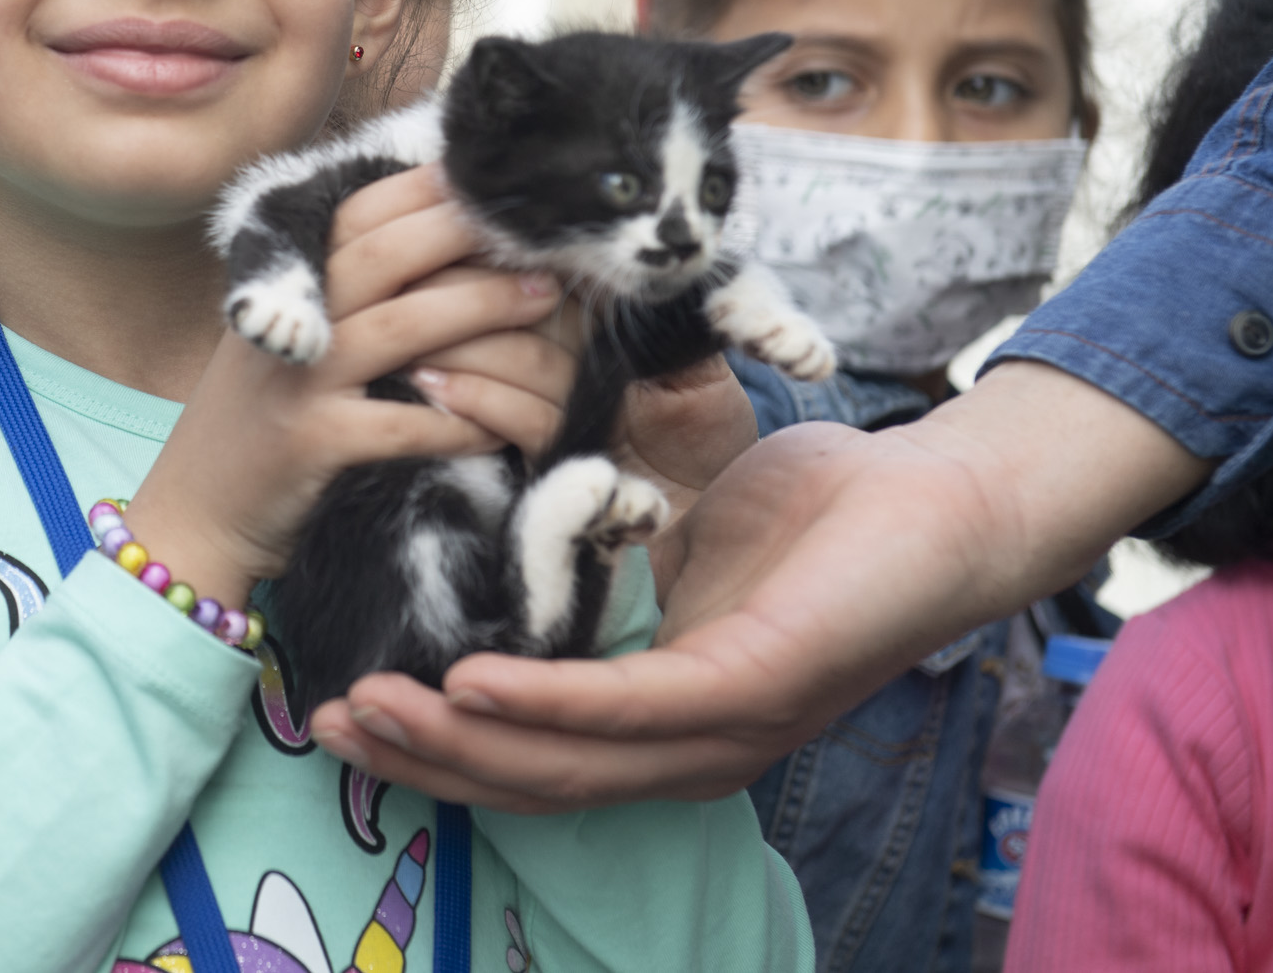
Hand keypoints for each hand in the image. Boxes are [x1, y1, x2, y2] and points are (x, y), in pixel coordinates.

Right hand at [125, 164, 571, 610]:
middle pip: (386, 252)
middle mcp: (291, 320)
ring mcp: (298, 380)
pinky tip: (504, 422)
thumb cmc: (258, 422)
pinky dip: (460, 421)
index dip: (430, 189)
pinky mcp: (311, 443)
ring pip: (402, 325)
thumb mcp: (288, 338)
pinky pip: (404, 424)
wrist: (194, 512)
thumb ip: (342, 292)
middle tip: (538, 230)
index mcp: (287, 284)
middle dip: (466, 230)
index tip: (494, 180)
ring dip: (482, 306)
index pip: (361, 212)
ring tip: (545, 298)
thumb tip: (439, 237)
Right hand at [307, 361, 1206, 809]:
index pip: (534, 759)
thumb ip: (595, 561)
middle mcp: (694, 749)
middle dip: (423, 759)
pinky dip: (548, 704)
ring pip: (569, 763)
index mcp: (669, 720)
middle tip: (330, 722)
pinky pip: (635, 708)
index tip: (350, 711)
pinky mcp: (758, 686)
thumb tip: (505, 539)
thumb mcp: (671, 534)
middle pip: (534, 783)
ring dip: (461, 741)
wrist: (941, 491)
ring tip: (374, 708)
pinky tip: (477, 683)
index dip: (438, 747)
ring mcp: (728, 728)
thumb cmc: (814, 511)